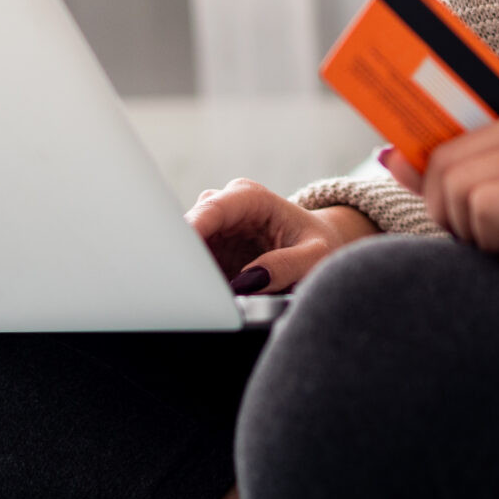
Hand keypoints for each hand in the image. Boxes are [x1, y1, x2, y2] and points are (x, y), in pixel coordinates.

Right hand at [185, 179, 376, 294]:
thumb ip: (286, 266)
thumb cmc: (321, 245)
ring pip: (186, 250)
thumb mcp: (316, 256)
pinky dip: (198, 283)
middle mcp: (226, 207)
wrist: (319, 244)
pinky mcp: (210, 249)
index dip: (190, 231)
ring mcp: (214, 228)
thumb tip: (248, 281)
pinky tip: (212, 299)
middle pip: (190, 229)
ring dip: (192, 274)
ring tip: (209, 301)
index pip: (211, 209)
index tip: (178, 258)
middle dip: (186, 258)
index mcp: (250, 197)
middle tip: (190, 292)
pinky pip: (194, 266)